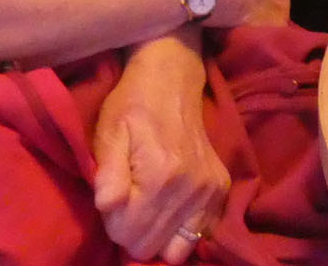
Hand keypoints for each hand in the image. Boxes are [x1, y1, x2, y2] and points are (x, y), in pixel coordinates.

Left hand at [91, 41, 228, 265]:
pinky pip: (200, 235)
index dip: (113, 221)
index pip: (127, 235)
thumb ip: (108, 173)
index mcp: (160, 177)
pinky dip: (182, 229)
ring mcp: (210, 191)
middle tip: (130, 198)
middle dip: (133, 230)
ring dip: (158, 233)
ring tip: (149, 205)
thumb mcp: (109, 132)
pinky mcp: (221, 189)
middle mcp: (190, 189)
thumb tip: (107, 206)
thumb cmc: (132, 104)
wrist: (172, 78)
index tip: (114, 197)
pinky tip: (171, 207)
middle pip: (151, 247)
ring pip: (176, 249)